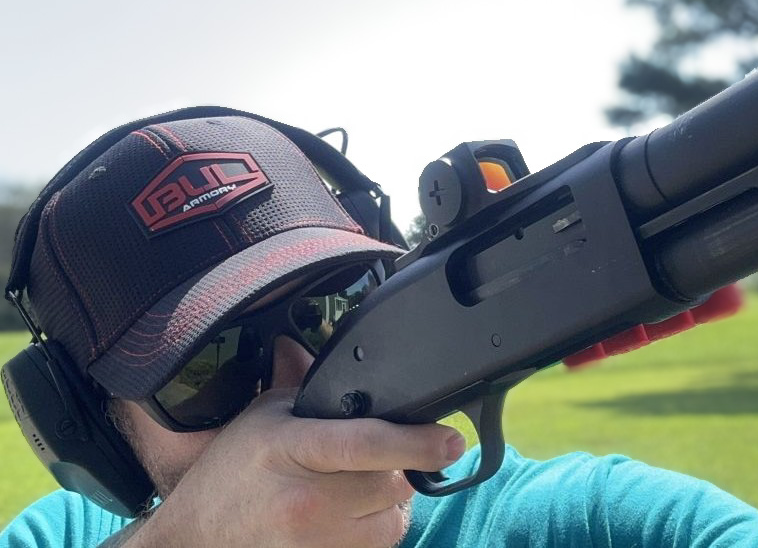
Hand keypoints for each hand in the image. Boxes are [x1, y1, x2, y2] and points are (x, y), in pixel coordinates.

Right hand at [126, 389, 465, 547]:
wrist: (192, 540)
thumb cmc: (228, 476)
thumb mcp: (261, 416)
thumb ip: (299, 383)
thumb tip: (305, 344)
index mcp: (293, 450)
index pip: (366, 444)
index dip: (416, 442)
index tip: (451, 440)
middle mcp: (307, 501)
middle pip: (392, 485)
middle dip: (396, 470)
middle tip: (375, 462)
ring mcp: (313, 543)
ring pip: (391, 523)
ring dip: (386, 506)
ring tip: (353, 492)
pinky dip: (370, 533)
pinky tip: (343, 520)